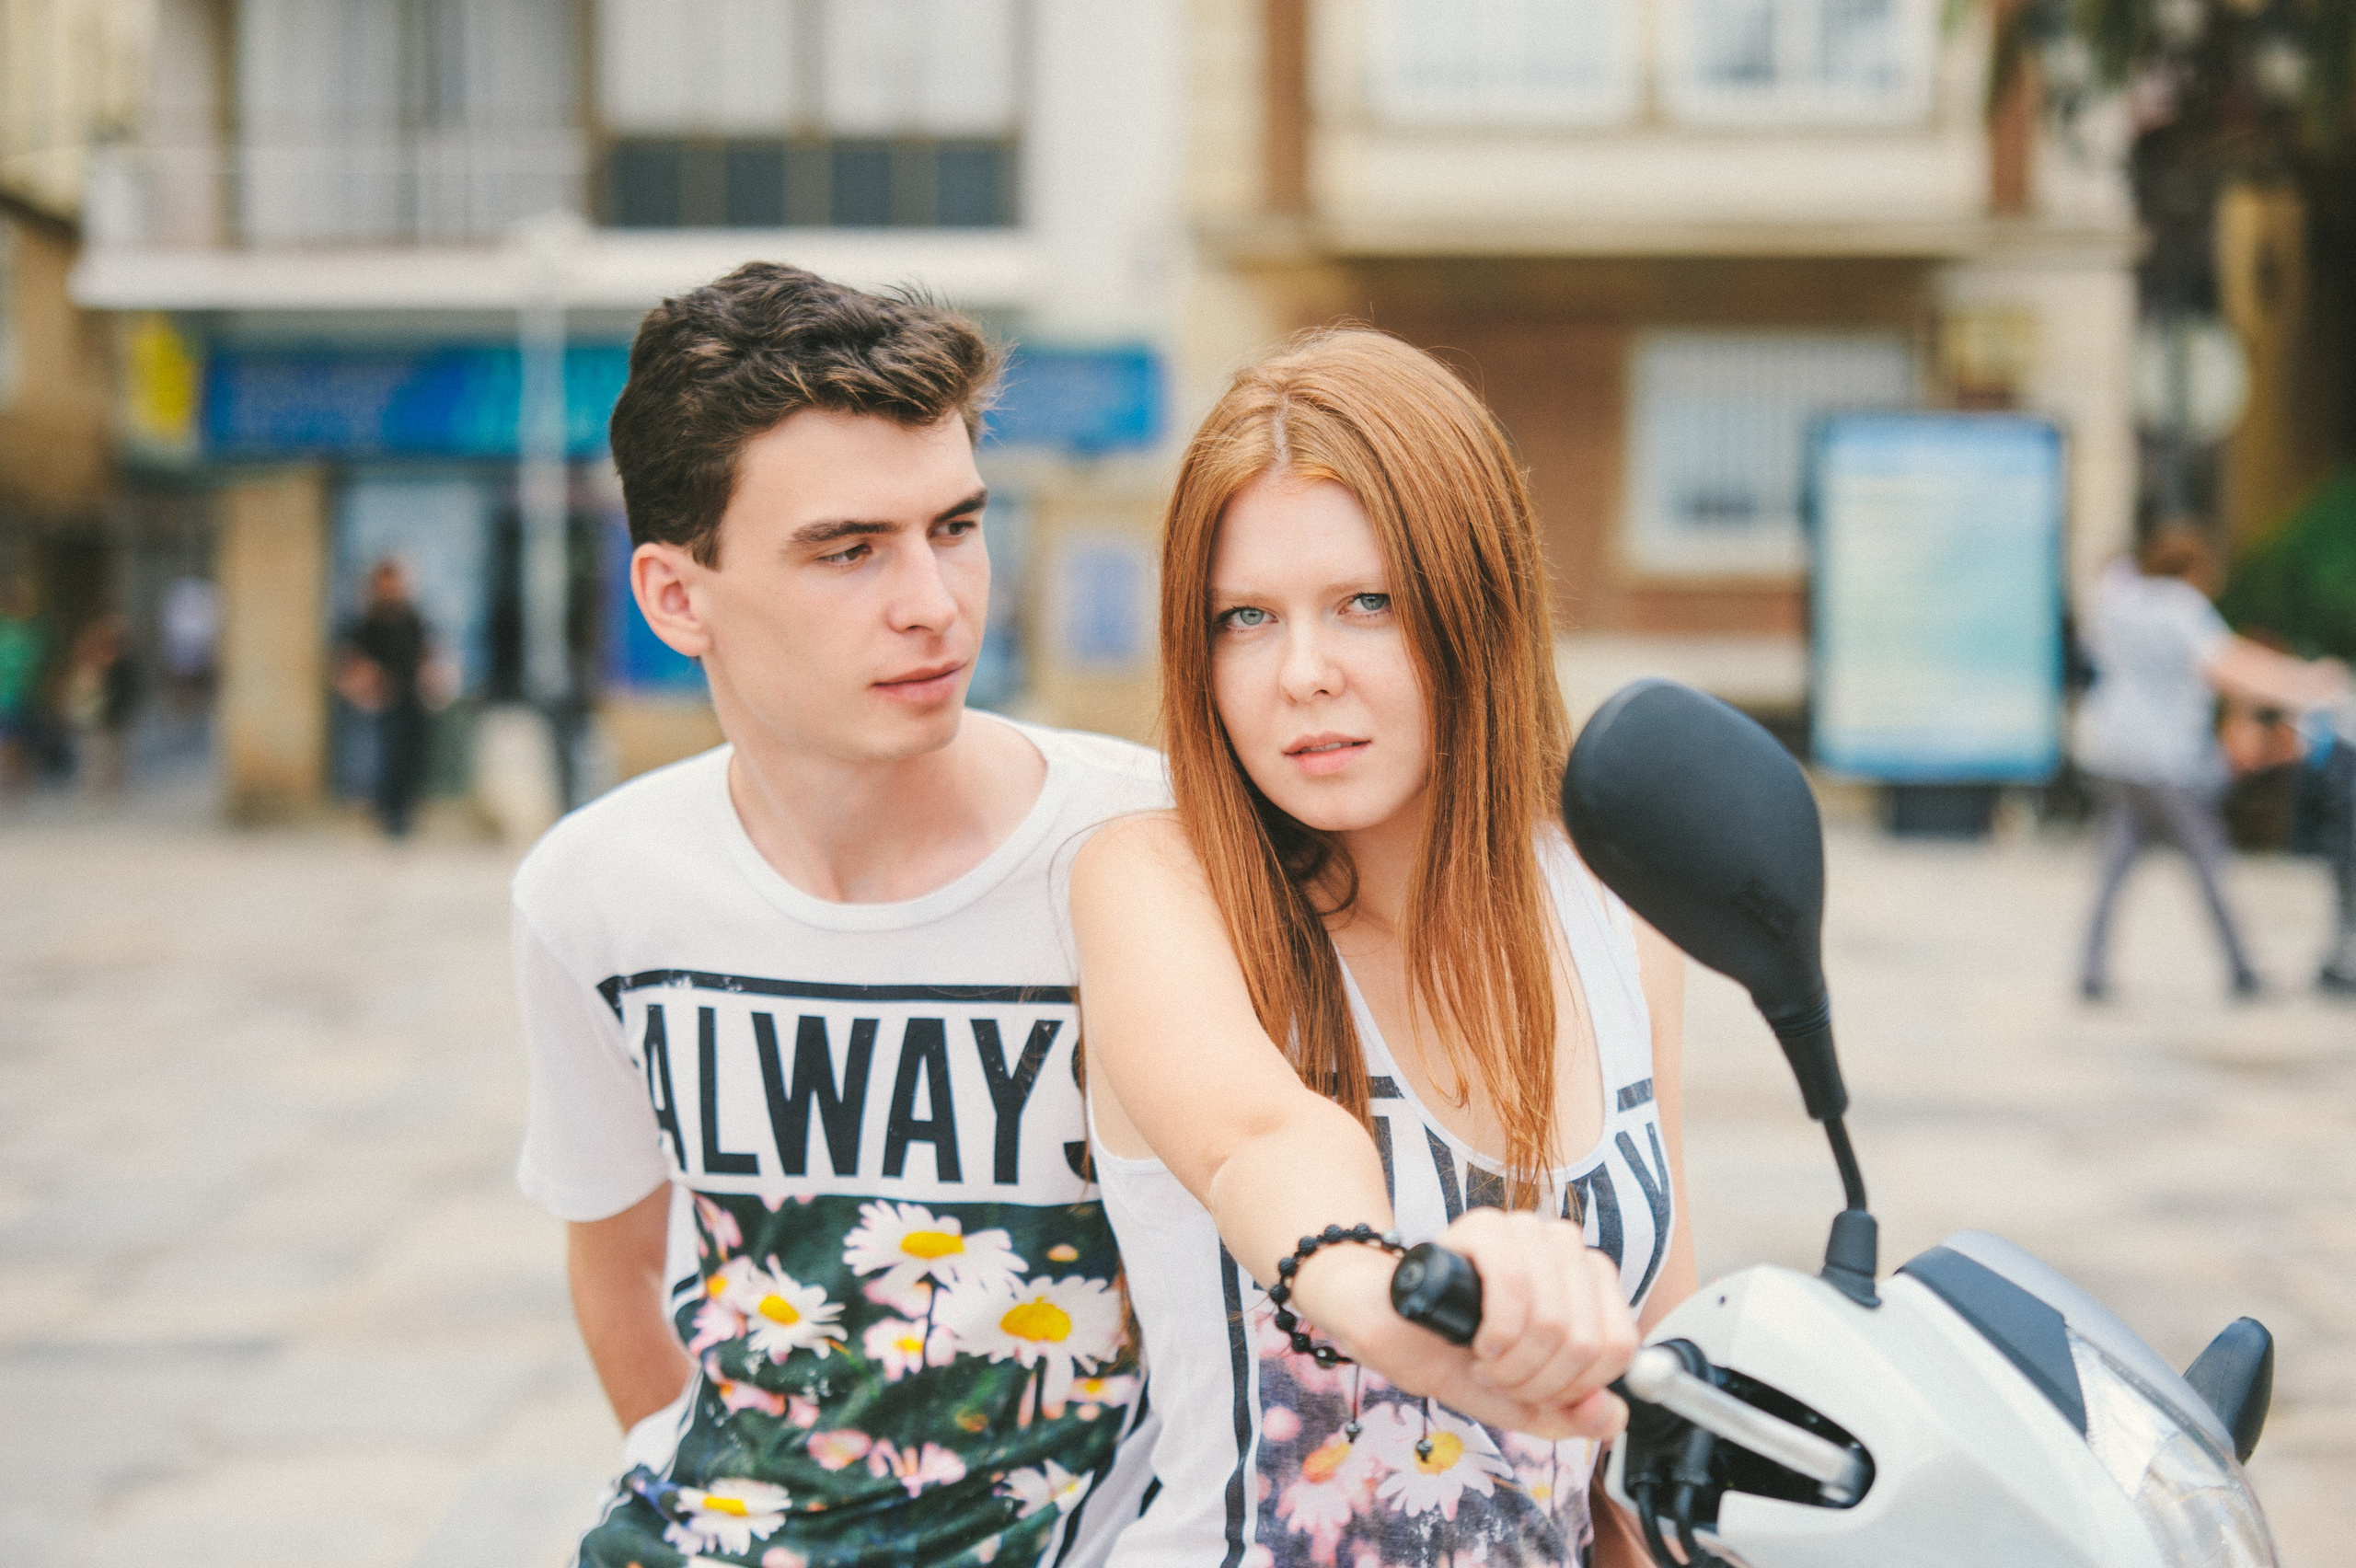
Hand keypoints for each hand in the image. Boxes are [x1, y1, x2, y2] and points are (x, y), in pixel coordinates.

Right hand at [1297, 1210, 1637, 1440]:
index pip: (1620, 1345)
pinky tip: (1475, 1339)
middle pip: (1587, 1341)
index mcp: (1589, 1285)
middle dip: (1537, 1383)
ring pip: (1555, 1320)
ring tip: (1485, 1360)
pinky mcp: (1486, 1226)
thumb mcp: (1521, 1401)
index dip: (1576, 1388)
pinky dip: (1494, 1332)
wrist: (1389, 1329)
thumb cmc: (1456, 1354)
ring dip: (1513, 1363)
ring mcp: (1528, 1231)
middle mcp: (1566, 1249)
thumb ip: (1572, 1414)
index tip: (1533, 1392)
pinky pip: (1514, 1286)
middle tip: (1499, 1377)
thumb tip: (1612, 1414)